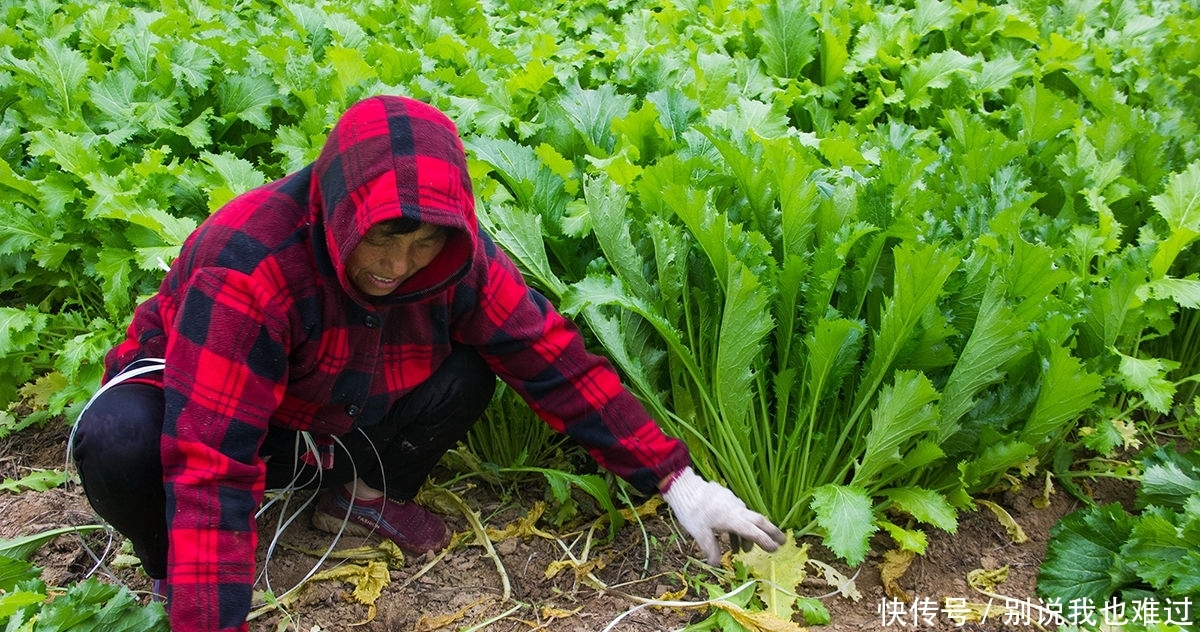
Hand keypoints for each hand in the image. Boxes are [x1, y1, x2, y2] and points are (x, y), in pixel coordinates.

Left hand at [661, 466, 785, 564]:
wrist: (683, 486)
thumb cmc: (691, 511)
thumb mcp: (699, 533)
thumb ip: (711, 549)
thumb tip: (716, 564)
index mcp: (733, 518)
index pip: (754, 532)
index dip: (765, 541)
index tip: (775, 549)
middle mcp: (737, 509)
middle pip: (759, 521)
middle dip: (771, 532)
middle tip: (782, 541)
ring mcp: (732, 502)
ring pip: (746, 519)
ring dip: (748, 534)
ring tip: (743, 551)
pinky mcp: (726, 498)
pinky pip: (737, 514)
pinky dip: (738, 526)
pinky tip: (730, 536)